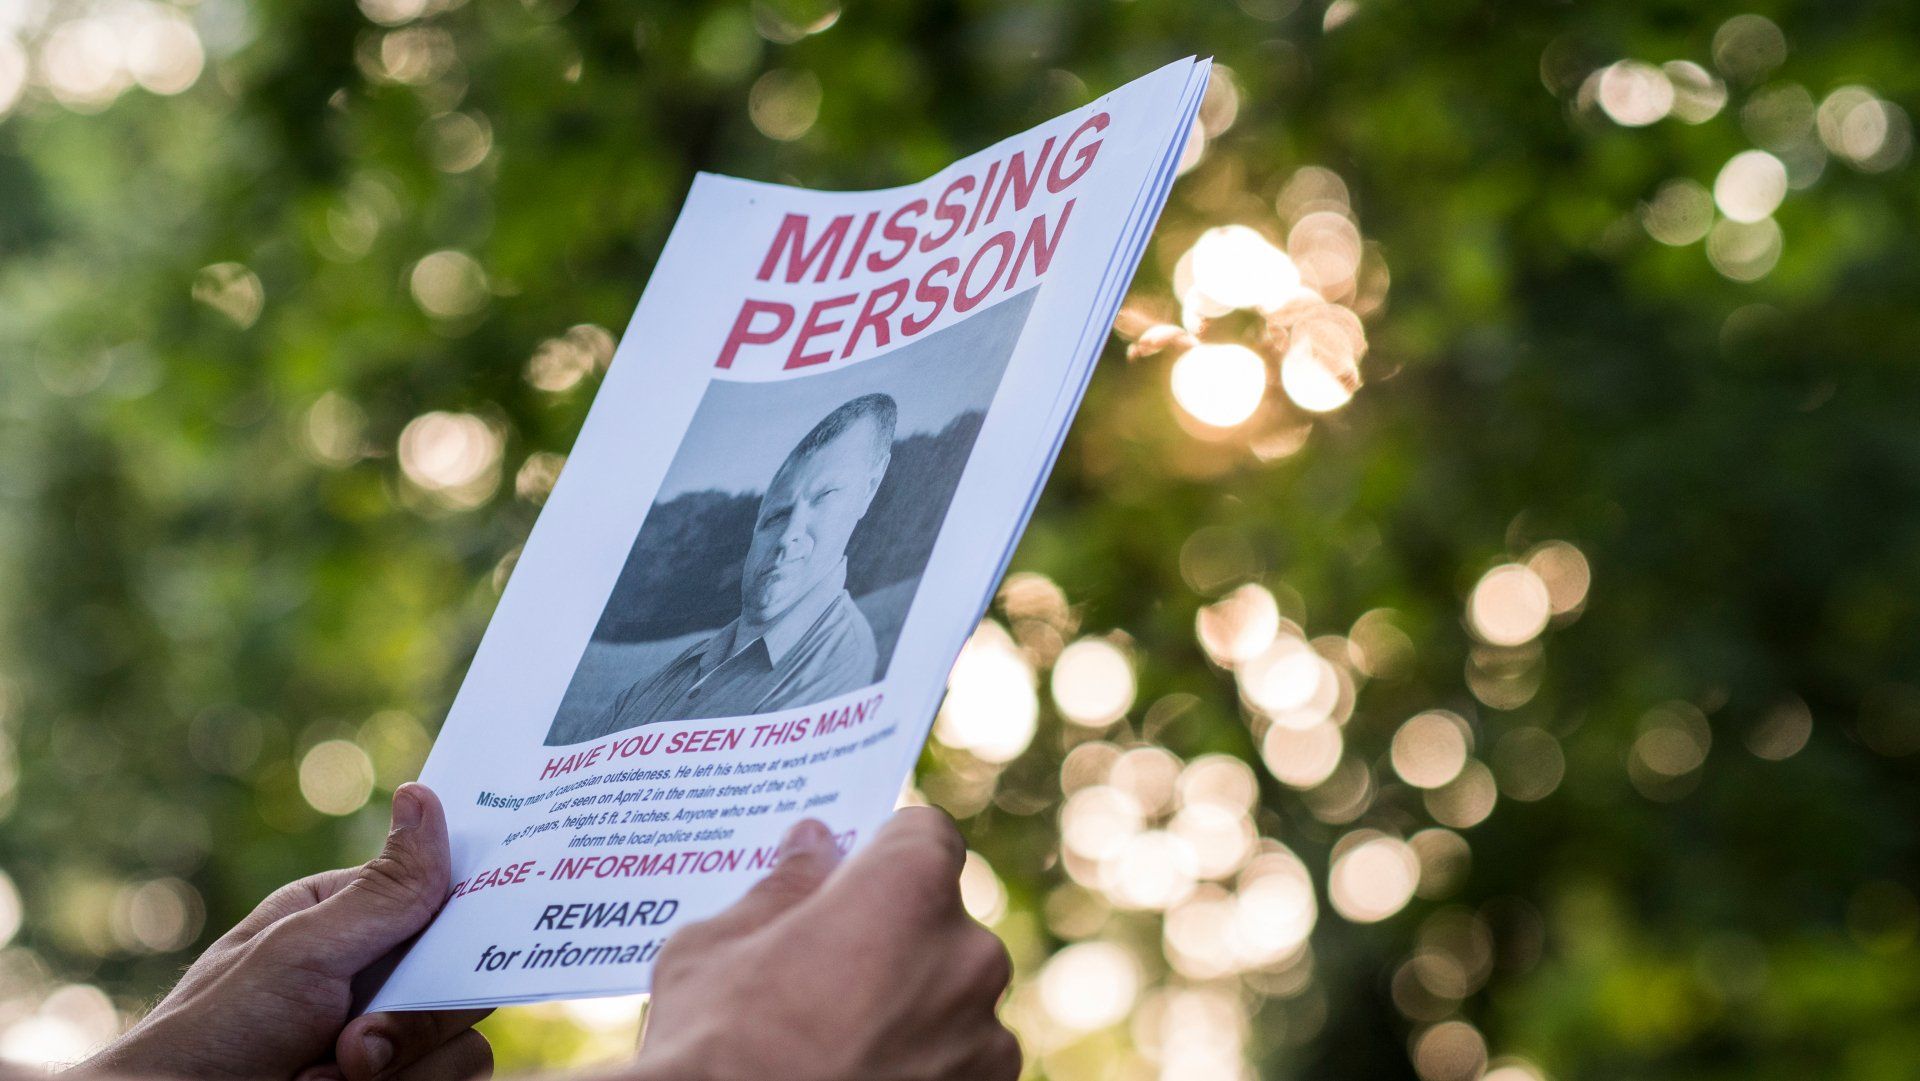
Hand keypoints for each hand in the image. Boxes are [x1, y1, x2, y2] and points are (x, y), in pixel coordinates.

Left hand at [80, 784, 491, 1080]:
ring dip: (402, 1065)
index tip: (490, 926)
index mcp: (349, 920)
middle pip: (465, 977)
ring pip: (465, 1042)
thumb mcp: (300, 951)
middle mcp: (377, 976)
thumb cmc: (214, 1034)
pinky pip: (456, 1079)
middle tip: (351, 1044)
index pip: (442, 898)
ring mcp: (390, 1039)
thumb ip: (381, 892)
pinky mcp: (399, 1080)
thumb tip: (423, 796)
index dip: (470, 914)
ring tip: (322, 1076)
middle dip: (413, 1019)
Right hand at [628, 808, 1019, 1080]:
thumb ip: (780, 889)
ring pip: (952, 999)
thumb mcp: (715, 950)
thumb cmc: (714, 1050)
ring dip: (912, 1009)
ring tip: (838, 1044)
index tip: (846, 881)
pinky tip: (861, 1078)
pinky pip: (961, 1064)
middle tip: (826, 975)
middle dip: (892, 938)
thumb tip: (810, 847)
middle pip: (941, 921)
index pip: (924, 836)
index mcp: (909, 891)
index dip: (882, 855)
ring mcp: (985, 1039)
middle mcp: (968, 956)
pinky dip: (924, 1067)